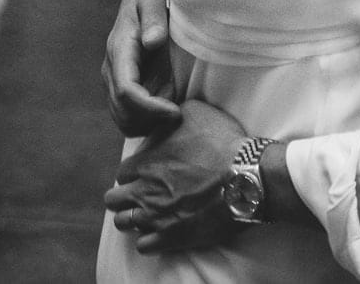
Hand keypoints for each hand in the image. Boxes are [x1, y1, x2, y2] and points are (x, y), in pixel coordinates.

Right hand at [103, 0, 179, 136]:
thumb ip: (155, 18)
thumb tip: (152, 41)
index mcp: (120, 48)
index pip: (126, 91)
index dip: (149, 108)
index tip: (175, 111)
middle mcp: (111, 68)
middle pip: (123, 112)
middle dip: (151, 121)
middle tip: (179, 115)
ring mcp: (114, 80)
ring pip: (123, 120)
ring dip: (149, 125)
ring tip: (174, 112)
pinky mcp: (122, 87)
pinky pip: (128, 117)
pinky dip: (147, 123)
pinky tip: (166, 111)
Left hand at [105, 98, 247, 253]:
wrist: (246, 178)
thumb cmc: (222, 144)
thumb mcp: (195, 112)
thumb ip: (171, 113)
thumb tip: (165, 112)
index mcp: (145, 163)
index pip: (121, 173)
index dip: (132, 173)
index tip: (144, 174)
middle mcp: (144, 191)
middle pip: (113, 200)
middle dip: (124, 196)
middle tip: (141, 194)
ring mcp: (156, 217)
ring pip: (123, 224)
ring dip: (132, 218)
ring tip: (148, 214)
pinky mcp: (171, 238)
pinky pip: (143, 246)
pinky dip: (148, 240)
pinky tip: (160, 231)